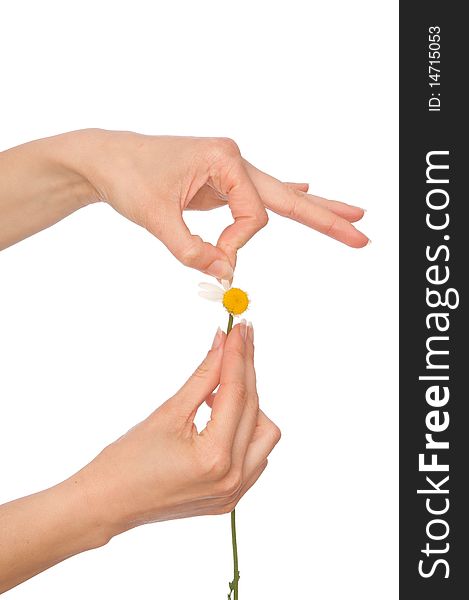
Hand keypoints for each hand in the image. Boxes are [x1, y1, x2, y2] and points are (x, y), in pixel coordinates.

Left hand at [58, 130, 368, 278]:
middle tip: (361, 235)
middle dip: (325, 218)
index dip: (237, 246)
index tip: (214, 260)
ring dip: (314, 210)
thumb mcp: (157, 219)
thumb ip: (192, 251)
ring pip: (280, 197)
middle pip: (289, 197)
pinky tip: (307, 188)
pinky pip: (259, 196)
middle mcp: (234, 161)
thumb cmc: (129, 178)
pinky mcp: (222, 183)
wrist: (108, 159)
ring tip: (350, 218)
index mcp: (225, 160)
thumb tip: (225, 275)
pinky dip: (284, 197)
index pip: (254, 217)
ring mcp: (230, 171)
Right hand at [77, 321, 279, 532]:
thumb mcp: (169, 411)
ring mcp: (234, 492)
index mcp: (215, 458)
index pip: (236, 393)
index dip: (238, 355)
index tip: (240, 327)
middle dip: (246, 370)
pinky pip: (255, 454)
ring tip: (220, 388)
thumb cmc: (127, 459)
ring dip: (249, 404)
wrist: (108, 504)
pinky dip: (245, 429)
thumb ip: (204, 375)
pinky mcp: (230, 497)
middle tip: (239, 339)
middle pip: (254, 409)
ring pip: (263, 433)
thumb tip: (224, 342)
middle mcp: (233, 478)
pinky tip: (221, 415)